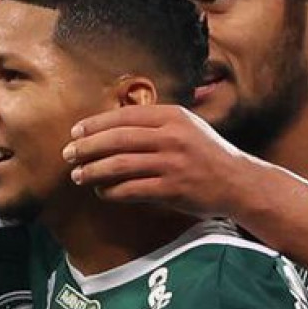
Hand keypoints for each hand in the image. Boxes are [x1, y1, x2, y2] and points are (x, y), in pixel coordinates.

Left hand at [64, 105, 258, 218]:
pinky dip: (111, 192)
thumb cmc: (206, 154)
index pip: (124, 116)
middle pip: (117, 139)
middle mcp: (172, 137)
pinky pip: (131, 190)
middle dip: (86, 147)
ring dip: (92, 171)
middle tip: (68, 154)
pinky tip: (102, 192)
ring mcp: (172, 163)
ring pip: (119, 165)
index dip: (95, 124)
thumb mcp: (186, 126)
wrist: (238, 182)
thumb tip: (110, 124)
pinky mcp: (172, 189)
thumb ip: (154, 123)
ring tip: (78, 175)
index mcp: (173, 116)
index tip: (76, 131)